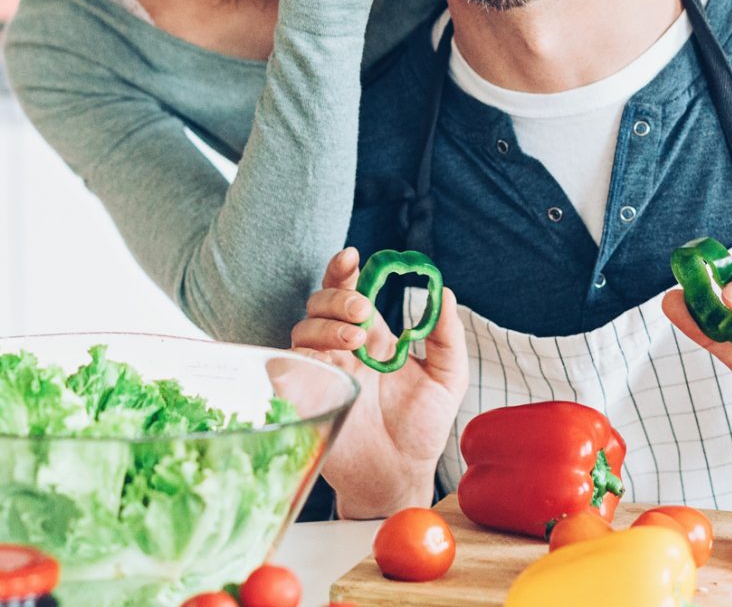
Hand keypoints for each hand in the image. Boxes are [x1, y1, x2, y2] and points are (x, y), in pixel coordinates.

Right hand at [290, 247, 467, 516]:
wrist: (401, 476)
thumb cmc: (422, 428)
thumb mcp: (447, 378)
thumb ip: (446, 336)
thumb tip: (445, 293)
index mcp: (372, 336)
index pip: (349, 289)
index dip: (343, 269)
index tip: (352, 255)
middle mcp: (341, 348)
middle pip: (321, 302)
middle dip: (338, 297)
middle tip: (364, 312)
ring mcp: (320, 371)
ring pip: (302, 328)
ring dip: (326, 325)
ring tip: (356, 341)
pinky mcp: (303, 397)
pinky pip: (284, 366)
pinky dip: (298, 355)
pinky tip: (324, 361)